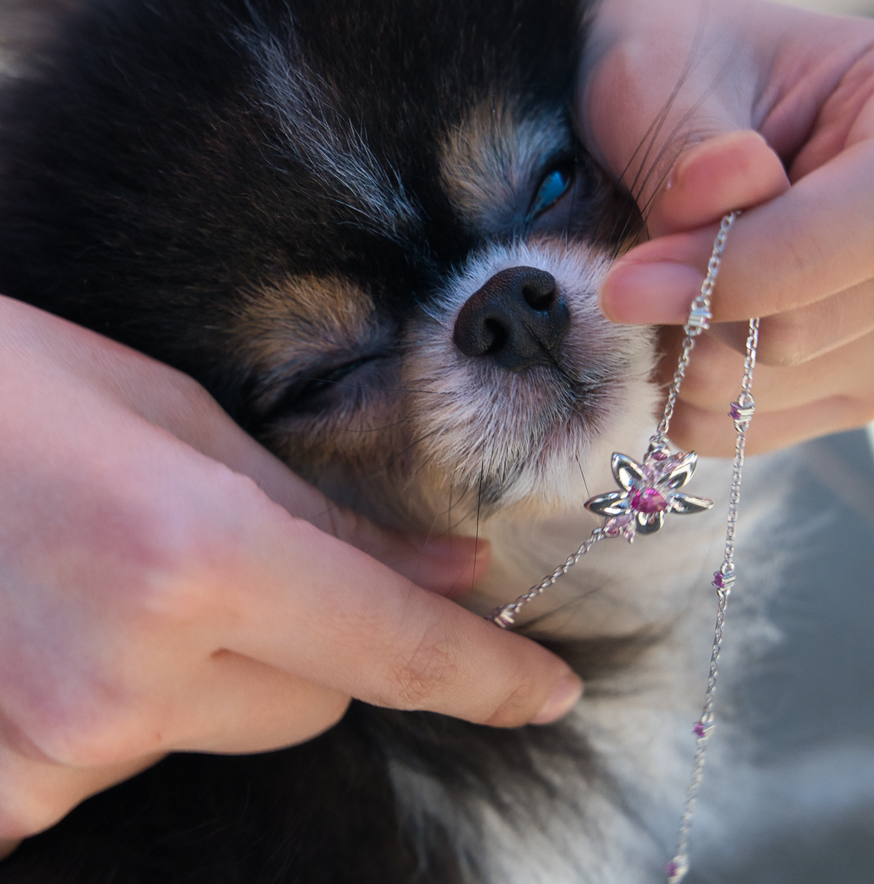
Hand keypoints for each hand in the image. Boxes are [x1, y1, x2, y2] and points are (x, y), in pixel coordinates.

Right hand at [0, 297, 579, 853]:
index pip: (388, 645)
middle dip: (331, 637)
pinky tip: (81, 627)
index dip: (482, 671)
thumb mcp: (180, 425)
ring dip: (228, 667)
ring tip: (134, 573)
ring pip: (232, 727)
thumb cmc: (13, 388)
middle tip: (262, 559)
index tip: (548, 689)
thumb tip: (450, 569)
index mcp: (190, 558)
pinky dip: (144, 700)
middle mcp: (127, 675)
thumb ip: (326, 518)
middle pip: (322, 697)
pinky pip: (135, 757)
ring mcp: (53, 750)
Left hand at [580, 0, 873, 454]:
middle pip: (855, 308)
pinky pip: (776, 423)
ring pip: (811, 375)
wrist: (663, 105)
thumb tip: (721, 196)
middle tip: (619, 283)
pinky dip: (695, 400)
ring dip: (694, 355)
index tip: (636, 280)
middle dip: (712, 312)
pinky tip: (660, 340)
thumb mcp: (660, 73)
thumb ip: (692, 143)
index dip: (771, 258)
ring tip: (644, 293)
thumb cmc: (673, 63)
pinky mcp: (861, 374)